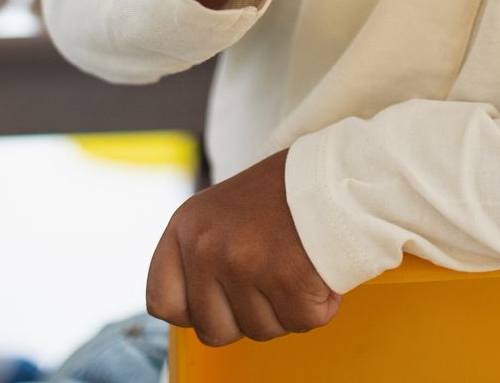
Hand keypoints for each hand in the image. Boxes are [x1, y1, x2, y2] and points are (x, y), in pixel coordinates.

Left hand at [147, 149, 340, 345]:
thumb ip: (200, 255)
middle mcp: (206, 247)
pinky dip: (319, 304)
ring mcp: (244, 264)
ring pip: (260, 331)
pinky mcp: (287, 278)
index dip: (196, 310)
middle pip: (213, 330)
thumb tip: (194, 312)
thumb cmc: (283, 192)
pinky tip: (319, 269)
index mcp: (185, 227)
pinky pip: (301, 322)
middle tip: (271, 280)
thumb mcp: (220, 211)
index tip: (222, 295)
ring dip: (285, 309)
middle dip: (246, 317)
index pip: (162, 302)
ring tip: (297, 264)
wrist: (337, 168)